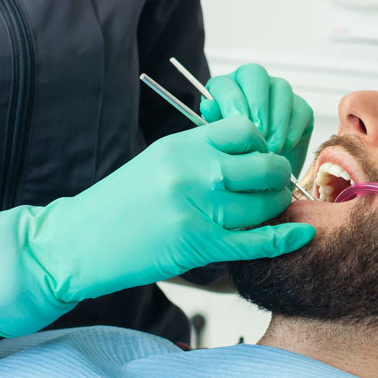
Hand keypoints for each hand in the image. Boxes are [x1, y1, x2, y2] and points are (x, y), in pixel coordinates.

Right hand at [0, 117, 312, 336]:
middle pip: (262, 167)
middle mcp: (190, 173)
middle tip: (277, 184)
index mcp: (180, 146)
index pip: (243, 131)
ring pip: (262, 205)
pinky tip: (300, 235)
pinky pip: (255, 242)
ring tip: (275, 209)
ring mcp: (194, 211)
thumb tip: (247, 153)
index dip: (260, 144)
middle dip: (278, 176)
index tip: (260, 156)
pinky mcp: (196, 246)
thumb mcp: (157, 161)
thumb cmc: (117, 203)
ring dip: (277, 208)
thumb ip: (200, 153)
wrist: (77, 242)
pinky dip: (283, 239)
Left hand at [199, 64, 314, 176]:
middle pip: (255, 74)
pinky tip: (284, 146)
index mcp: (226, 88)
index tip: (236, 124)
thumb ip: (214, 123)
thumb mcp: (220, 141)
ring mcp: (278, 93)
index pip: (226, 83)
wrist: (258, 175)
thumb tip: (208, 106)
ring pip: (281, 89)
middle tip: (257, 132)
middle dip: (257, 104)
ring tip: (270, 147)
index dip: (232, 101)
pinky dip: (292, 129)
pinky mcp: (300, 108)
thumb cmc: (234, 155)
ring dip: (276, 120)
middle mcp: (252, 84)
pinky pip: (300, 109)